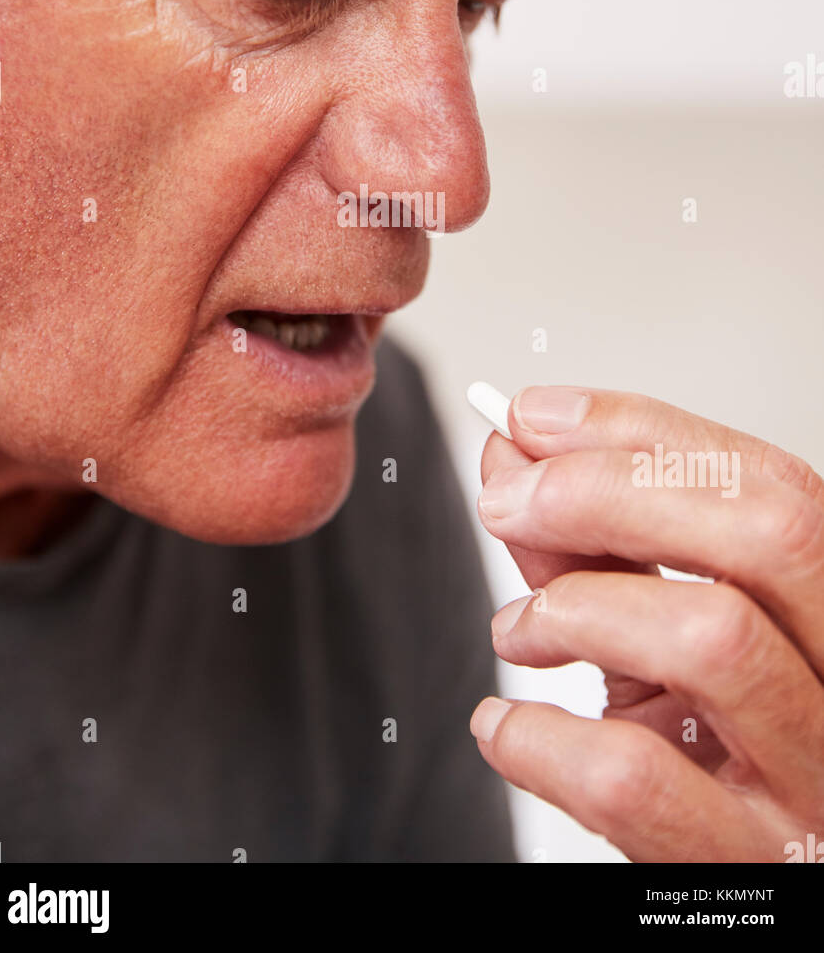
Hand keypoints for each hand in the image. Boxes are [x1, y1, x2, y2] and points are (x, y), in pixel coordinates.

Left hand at [469, 386, 823, 862]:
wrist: (745, 882)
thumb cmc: (709, 747)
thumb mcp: (666, 635)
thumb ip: (599, 547)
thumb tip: (517, 456)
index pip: (772, 485)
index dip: (642, 431)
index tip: (536, 416)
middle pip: (766, 535)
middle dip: (610, 492)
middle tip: (508, 498)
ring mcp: (814, 785)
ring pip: (712, 639)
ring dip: (577, 609)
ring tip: (519, 629)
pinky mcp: (745, 868)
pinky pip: (634, 782)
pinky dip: (538, 737)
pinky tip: (505, 726)